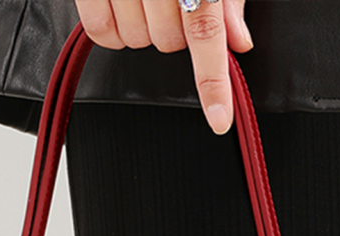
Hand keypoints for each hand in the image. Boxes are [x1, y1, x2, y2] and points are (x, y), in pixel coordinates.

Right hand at [73, 0, 253, 133]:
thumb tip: (239, 43)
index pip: (208, 35)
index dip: (213, 83)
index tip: (219, 120)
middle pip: (170, 44)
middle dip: (176, 33)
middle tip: (173, 1)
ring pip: (137, 42)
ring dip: (143, 29)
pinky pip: (100, 31)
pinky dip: (111, 31)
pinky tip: (120, 6)